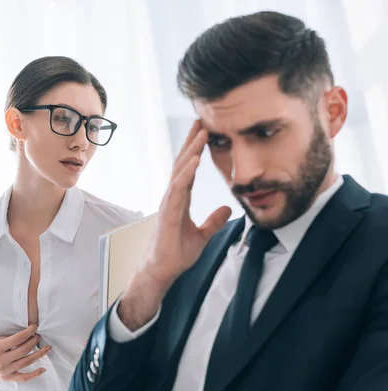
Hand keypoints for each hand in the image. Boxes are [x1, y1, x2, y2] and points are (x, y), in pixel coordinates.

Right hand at [0, 325, 51, 381]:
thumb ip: (9, 338)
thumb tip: (27, 334)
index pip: (17, 339)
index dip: (28, 332)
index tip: (35, 327)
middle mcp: (0, 360)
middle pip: (23, 350)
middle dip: (34, 341)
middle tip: (38, 336)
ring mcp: (4, 371)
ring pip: (26, 362)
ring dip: (39, 354)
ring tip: (46, 348)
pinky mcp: (7, 378)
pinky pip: (23, 377)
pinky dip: (34, 373)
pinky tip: (43, 368)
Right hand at [117, 120, 230, 329]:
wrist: (162, 270)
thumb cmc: (176, 253)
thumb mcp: (202, 235)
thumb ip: (214, 221)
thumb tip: (228, 209)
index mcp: (180, 199)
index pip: (189, 168)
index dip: (196, 149)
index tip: (204, 131)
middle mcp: (173, 196)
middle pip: (183, 162)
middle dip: (192, 141)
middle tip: (202, 119)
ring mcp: (169, 202)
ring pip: (180, 170)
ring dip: (191, 150)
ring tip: (202, 132)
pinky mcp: (168, 211)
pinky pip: (178, 187)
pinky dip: (187, 172)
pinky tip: (195, 159)